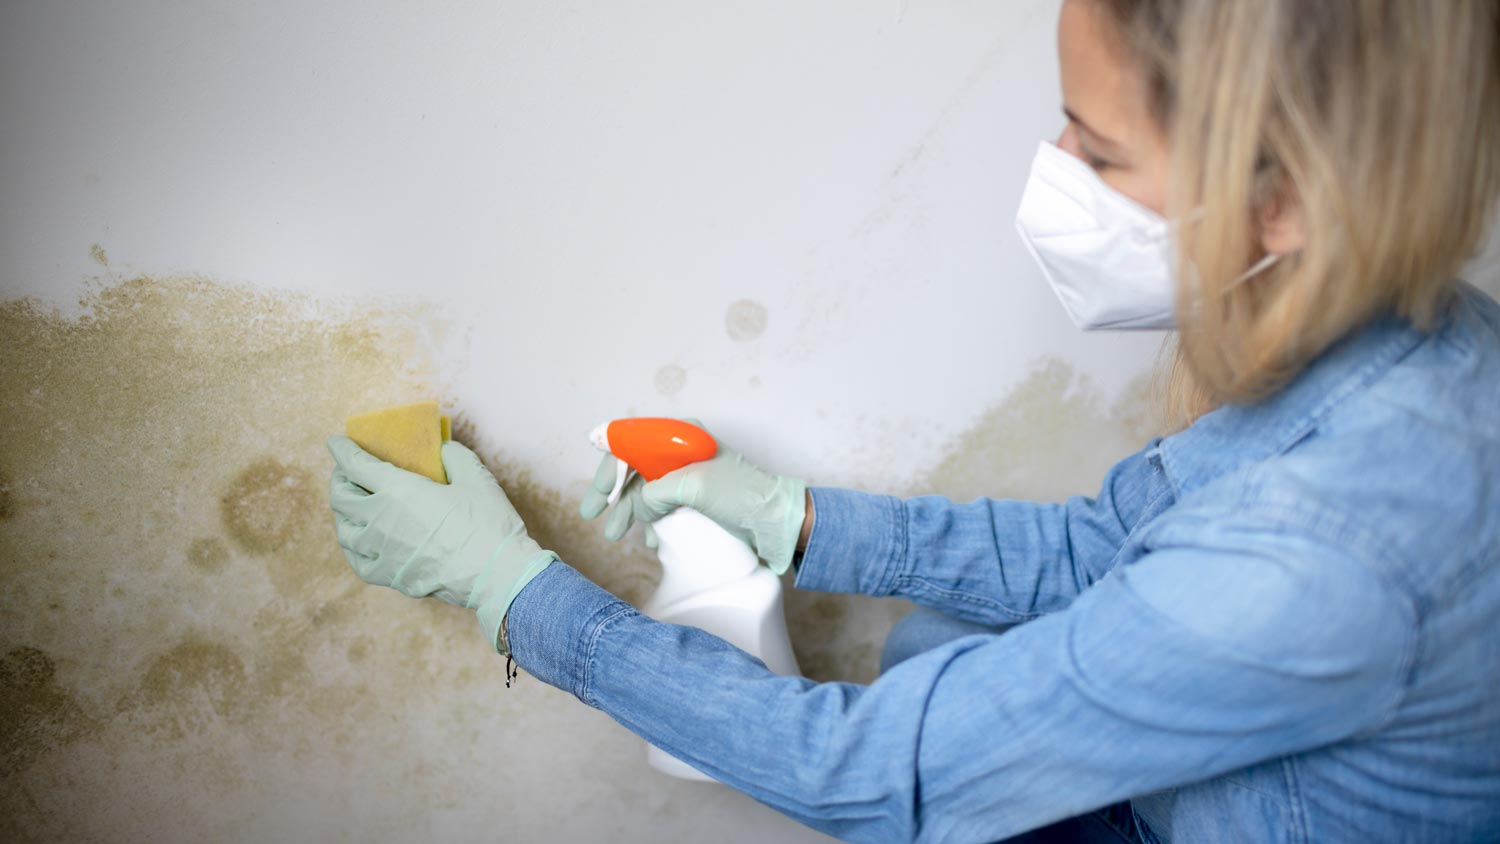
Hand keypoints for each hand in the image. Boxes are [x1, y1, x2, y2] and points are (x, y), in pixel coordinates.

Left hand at [326, 435, 557, 652]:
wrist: (497, 575)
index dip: (342, 450)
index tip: (337, 442)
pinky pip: (356, 560)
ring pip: (343, 529)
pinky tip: (360, 542)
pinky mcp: (389, 576)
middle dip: (340, 479)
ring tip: (354, 506)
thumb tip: (442, 449)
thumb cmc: (488, 524)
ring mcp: (380, 552)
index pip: (354, 465)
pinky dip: (353, 546)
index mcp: (397, 490)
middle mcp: (379, 520)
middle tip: (349, 473)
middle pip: (341, 496)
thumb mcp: (476, 478)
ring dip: (344, 513)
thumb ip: (454, 456)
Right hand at [578, 419, 807, 574]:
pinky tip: (649, 540)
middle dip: (612, 493)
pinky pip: (664, 507)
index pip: (633, 444)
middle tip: (591, 516)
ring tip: (615, 534)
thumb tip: (638, 506)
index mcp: (682, 437)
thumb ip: (655, 492)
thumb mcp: (693, 487)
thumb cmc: (744, 495)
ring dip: (629, 512)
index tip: (599, 493)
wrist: (778, 522)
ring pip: (647, 490)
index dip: (611, 468)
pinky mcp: (697, 500)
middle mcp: (682, 453)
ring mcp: (690, 477)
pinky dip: (651, 522)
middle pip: (635, 468)